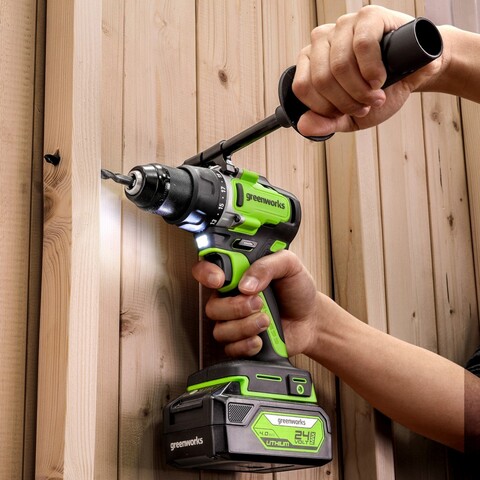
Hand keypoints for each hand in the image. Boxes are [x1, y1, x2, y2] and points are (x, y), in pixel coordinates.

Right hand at [191, 250, 324, 357]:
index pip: (207, 269)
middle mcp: (231, 298)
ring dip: (245, 327)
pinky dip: (247, 345)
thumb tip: (246, 282)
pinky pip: (230, 348)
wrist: (311, 319)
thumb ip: (267, 265)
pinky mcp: (240, 342)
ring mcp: (234, 321)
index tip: (219, 280)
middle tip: (259, 302)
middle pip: (212, 306)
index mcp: (237, 274)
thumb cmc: (298, 290)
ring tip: (266, 320)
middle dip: (235, 307)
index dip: (206, 273)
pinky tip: (261, 339)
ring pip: (220, 330)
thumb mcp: (289, 265)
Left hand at [293, 5, 441, 136]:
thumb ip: (326, 124)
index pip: (303, 87)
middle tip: (365, 106)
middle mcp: (323, 40)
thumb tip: (304, 126)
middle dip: (346, 102)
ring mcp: (344, 26)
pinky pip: (362, 45)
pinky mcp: (368, 16)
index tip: (346, 112)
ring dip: (360, 89)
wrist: (413, 76)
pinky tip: (380, 78)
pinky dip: (372, 69)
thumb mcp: (349, 117)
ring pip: (339, 65)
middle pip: (322, 79)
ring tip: (376, 95)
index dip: (326, 108)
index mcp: (311, 61)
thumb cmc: (378, 93)